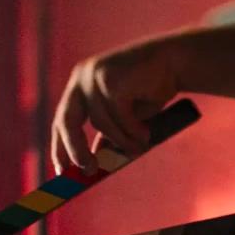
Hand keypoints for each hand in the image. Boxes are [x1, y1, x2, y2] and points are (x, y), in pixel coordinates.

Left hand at [51, 37, 181, 173]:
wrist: (174, 61)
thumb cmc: (149, 90)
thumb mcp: (125, 118)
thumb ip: (109, 135)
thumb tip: (94, 164)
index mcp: (80, 87)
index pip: (61, 121)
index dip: (60, 148)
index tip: (61, 172)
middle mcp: (81, 79)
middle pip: (66, 121)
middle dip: (75, 149)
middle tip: (88, 170)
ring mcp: (94, 76)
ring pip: (101, 123)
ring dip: (122, 141)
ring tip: (141, 145)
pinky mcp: (110, 78)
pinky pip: (118, 116)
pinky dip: (133, 130)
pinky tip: (146, 132)